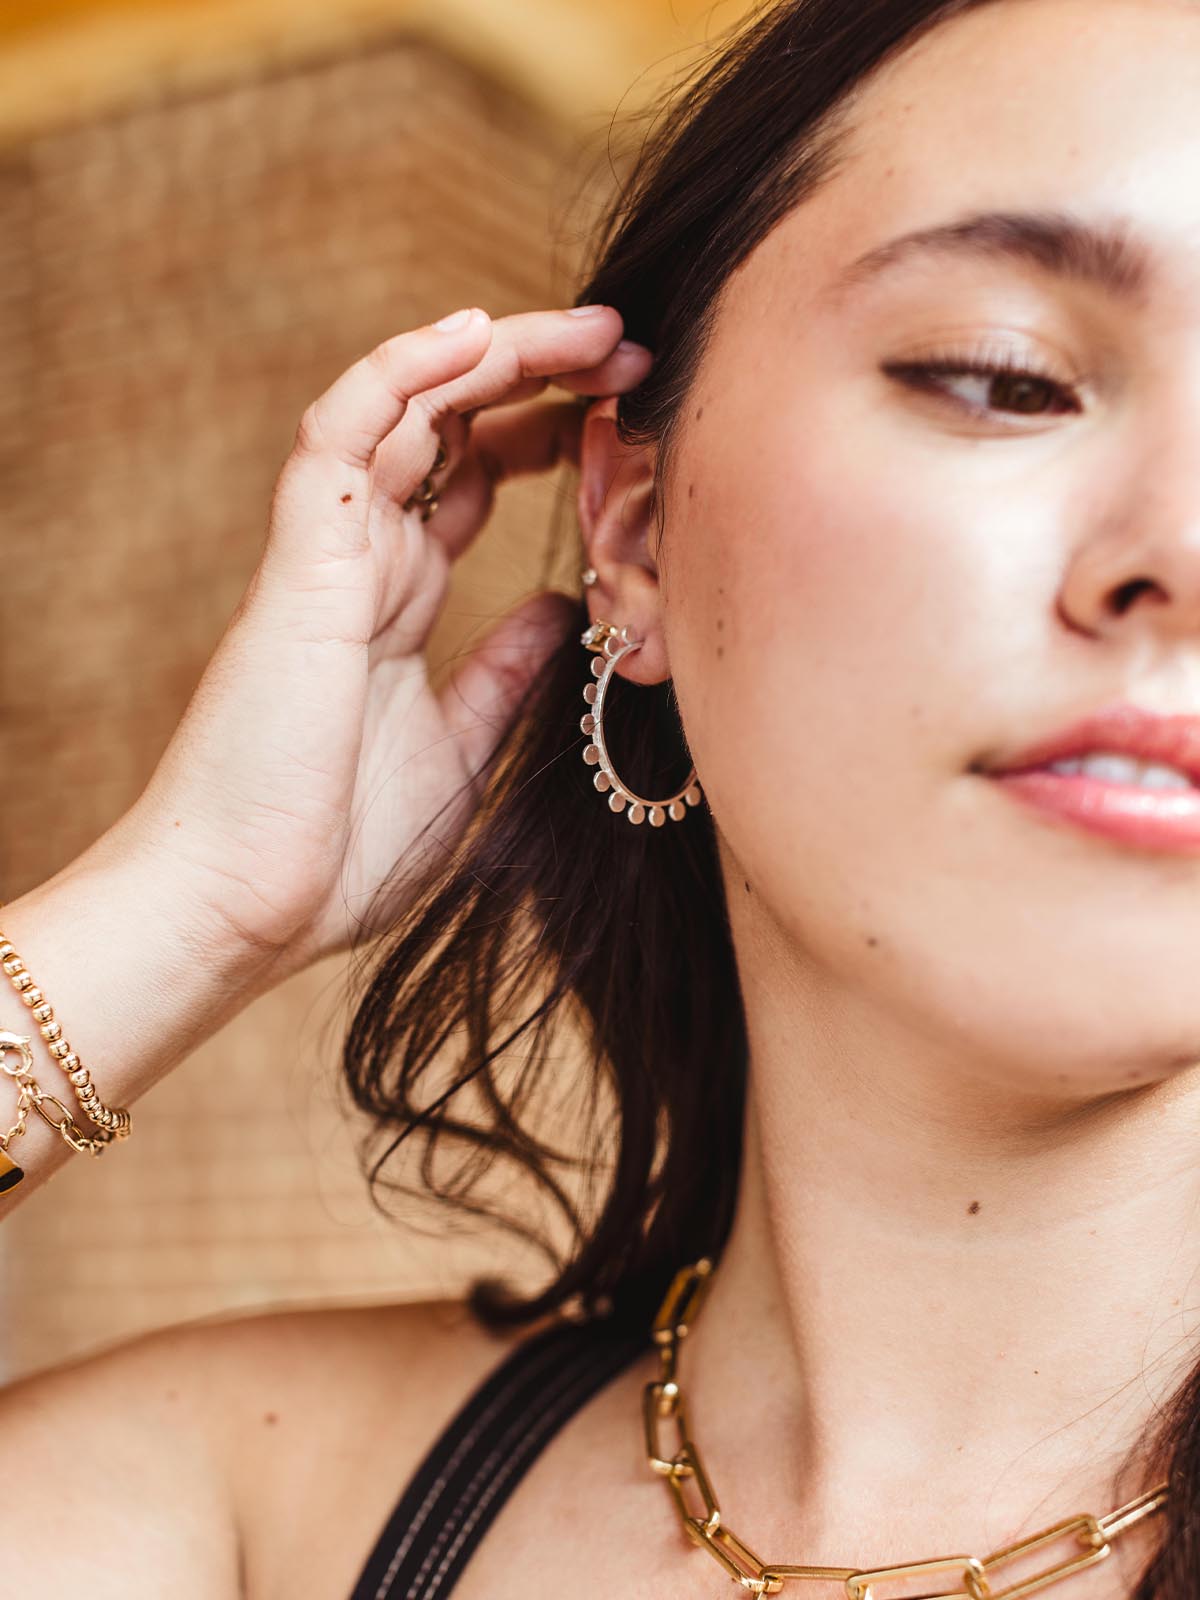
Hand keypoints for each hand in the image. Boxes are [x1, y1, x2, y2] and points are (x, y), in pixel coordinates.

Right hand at [120, 305, 652, 980]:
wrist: (245, 909)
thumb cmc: (336, 852)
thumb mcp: (458, 750)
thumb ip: (503, 673)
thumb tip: (560, 610)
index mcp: (396, 607)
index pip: (472, 483)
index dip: (546, 437)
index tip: (626, 420)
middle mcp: (363, 564)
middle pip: (451, 431)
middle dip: (539, 380)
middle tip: (630, 352)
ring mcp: (329, 555)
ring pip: (407, 411)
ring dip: (496, 356)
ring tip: (591, 329)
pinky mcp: (301, 561)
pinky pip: (343, 433)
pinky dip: (402, 375)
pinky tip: (475, 335)